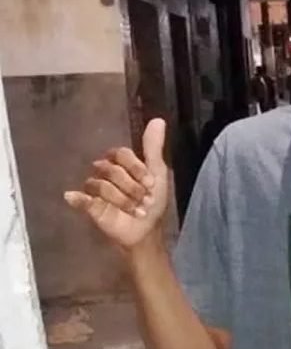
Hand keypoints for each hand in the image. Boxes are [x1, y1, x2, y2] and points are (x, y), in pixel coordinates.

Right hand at [64, 119, 168, 249]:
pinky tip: (74, 197)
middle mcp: (107, 172)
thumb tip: (158, 120)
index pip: (121, 154)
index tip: (150, 184)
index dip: (136, 169)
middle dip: (131, 187)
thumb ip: (153, 148)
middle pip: (111, 169)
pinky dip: (78, 198)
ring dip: (122, 199)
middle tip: (142, 199)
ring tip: (133, 209)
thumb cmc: (154, 201)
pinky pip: (80, 197)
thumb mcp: (158, 173)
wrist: (146, 229)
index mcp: (122, 163)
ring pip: (100, 184)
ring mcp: (96, 189)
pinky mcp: (88, 205)